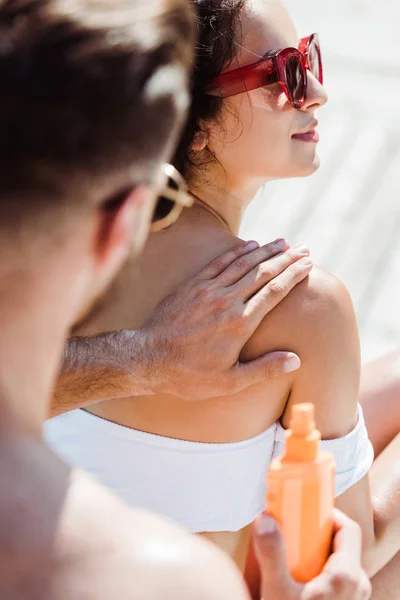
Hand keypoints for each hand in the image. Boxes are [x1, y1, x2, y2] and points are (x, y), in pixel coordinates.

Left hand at [138, 239, 312, 398]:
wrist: (147, 358)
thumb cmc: (189, 375)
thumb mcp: (229, 382)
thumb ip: (264, 370)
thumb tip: (296, 360)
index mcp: (240, 323)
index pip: (274, 291)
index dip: (294, 274)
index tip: (308, 264)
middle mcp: (226, 301)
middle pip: (263, 272)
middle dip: (286, 258)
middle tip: (304, 248)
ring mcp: (208, 290)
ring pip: (243, 263)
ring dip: (266, 251)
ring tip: (283, 243)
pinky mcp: (192, 285)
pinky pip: (219, 263)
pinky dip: (237, 252)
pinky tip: (250, 245)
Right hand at [252, 510, 371, 599]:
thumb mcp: (277, 591)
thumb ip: (272, 554)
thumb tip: (265, 518)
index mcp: (347, 575)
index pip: (348, 529)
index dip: (329, 514)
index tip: (306, 511)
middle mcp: (358, 585)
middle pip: (343, 544)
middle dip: (318, 534)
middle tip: (294, 533)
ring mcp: (355, 599)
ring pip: (340, 562)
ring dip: (318, 553)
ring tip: (294, 557)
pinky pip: (339, 579)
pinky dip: (321, 570)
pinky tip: (299, 578)